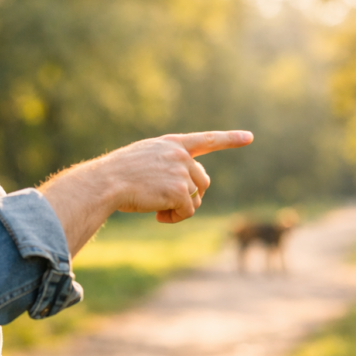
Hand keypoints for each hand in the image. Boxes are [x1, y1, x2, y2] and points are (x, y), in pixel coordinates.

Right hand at [108, 131, 252, 221]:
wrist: (106, 182)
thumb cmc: (117, 175)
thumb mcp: (142, 159)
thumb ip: (166, 165)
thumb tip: (190, 191)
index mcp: (171, 143)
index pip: (206, 139)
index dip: (229, 138)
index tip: (249, 137)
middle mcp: (180, 155)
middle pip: (203, 181)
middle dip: (190, 197)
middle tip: (167, 206)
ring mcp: (181, 171)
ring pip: (196, 198)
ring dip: (180, 209)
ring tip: (159, 211)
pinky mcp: (180, 191)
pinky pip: (188, 211)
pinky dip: (175, 218)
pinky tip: (157, 216)